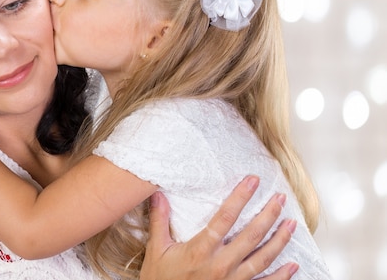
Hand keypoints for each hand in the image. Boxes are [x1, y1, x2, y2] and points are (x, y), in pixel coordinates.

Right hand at [140, 176, 298, 279]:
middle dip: (268, 215)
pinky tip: (293, 265)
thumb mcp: (157, 250)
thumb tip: (157, 194)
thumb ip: (159, 221)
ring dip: (280, 240)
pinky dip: (281, 276)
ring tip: (291, 224)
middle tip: (280, 198)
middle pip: (251, 235)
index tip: (253, 181)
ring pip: (263, 258)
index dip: (241, 197)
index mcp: (201, 250)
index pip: (226, 217)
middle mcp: (220, 264)